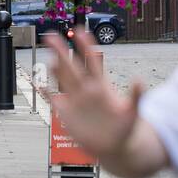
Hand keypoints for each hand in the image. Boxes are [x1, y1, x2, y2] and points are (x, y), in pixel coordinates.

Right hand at [44, 27, 146, 165]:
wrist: (116, 147)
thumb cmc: (125, 129)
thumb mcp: (133, 112)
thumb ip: (136, 97)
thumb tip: (139, 80)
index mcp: (102, 87)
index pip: (92, 61)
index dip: (86, 46)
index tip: (79, 31)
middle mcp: (87, 90)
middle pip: (72, 66)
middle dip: (62, 51)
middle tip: (51, 36)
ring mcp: (76, 101)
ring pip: (62, 80)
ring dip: (55, 68)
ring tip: (48, 55)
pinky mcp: (67, 114)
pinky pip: (53, 100)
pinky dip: (45, 92)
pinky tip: (37, 83)